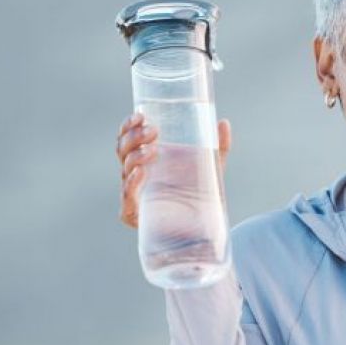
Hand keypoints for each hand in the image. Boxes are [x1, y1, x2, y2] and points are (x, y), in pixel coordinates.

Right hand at [116, 113, 231, 228]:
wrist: (203, 229)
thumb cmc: (200, 195)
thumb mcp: (210, 167)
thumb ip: (217, 145)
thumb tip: (223, 122)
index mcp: (145, 159)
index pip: (127, 138)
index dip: (128, 125)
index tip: (140, 115)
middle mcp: (135, 174)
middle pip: (122, 150)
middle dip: (134, 137)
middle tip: (153, 131)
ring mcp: (133, 193)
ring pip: (124, 169)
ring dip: (136, 155)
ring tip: (154, 149)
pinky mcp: (134, 214)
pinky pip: (127, 197)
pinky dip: (132, 183)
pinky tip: (141, 172)